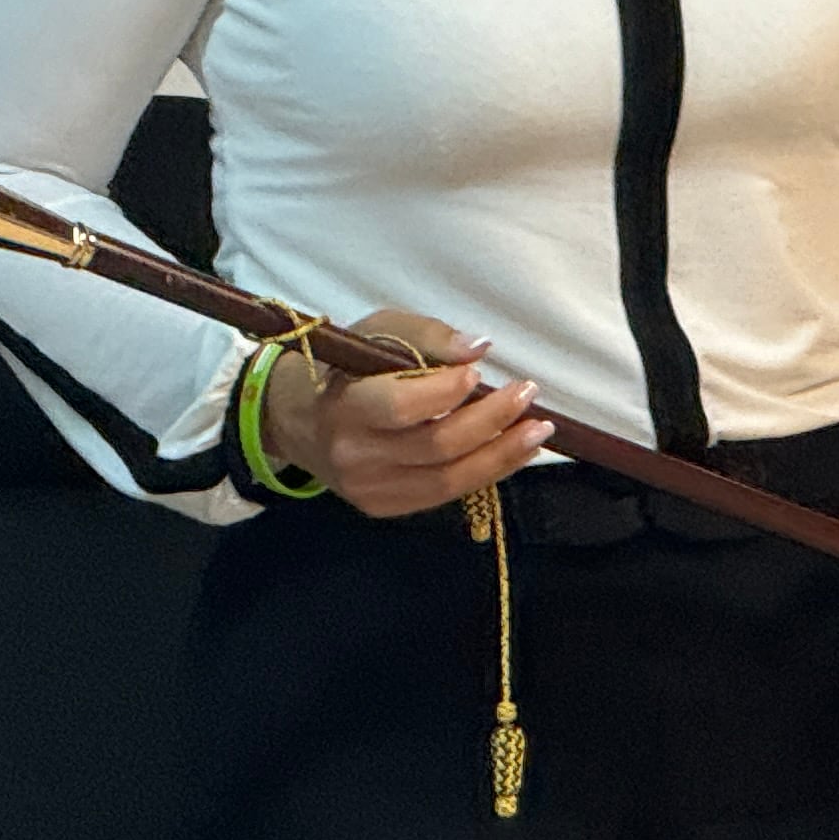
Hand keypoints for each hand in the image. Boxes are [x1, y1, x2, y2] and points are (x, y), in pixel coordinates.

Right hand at [260, 311, 553, 518]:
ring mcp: (369, 489)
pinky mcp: (384, 507)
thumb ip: (428, 336)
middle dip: (490, 420)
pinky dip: (485, 473)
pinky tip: (513, 452)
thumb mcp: (377, 332)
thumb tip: (479, 349)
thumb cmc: (345, 367)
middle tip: (527, 394)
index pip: (401, 408)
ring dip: (501, 455)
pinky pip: (443, 494)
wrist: (299, 420)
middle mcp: (355, 456)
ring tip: (539, 431)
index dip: (446, 392)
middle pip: (435, 446)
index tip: (479, 372)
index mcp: (345, 407)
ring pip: (447, 479)